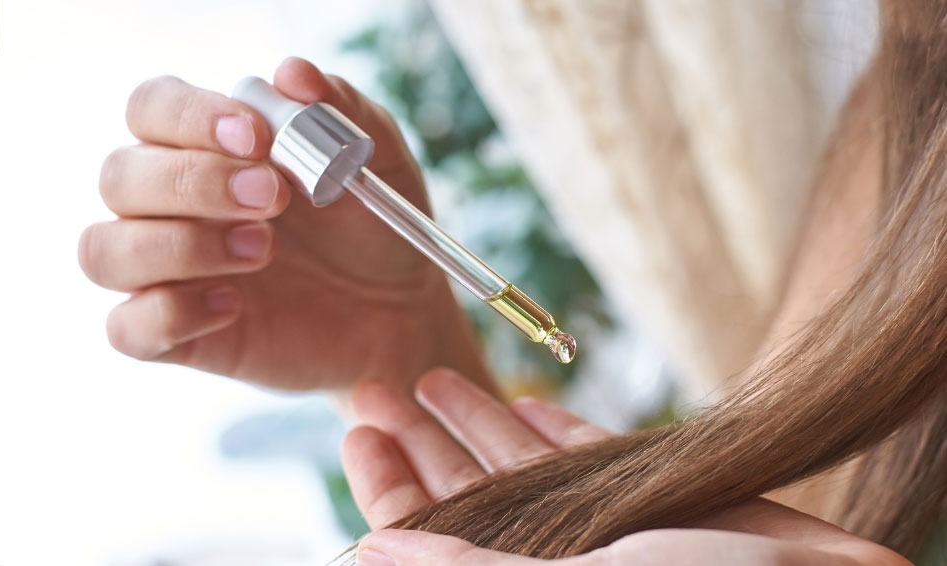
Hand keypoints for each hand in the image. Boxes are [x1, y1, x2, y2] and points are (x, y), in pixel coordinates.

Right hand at [79, 57, 489, 390]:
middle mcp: (174, 205)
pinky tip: (234, 306)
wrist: (400, 309)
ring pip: (105, 250)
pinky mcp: (178, 335)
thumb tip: (291, 74)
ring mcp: (169, 272)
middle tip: (274, 197)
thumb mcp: (376, 161)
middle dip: (193, 182)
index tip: (255, 137)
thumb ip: (339, 111)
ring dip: (179, 246)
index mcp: (208, 148)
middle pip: (119, 175)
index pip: (151, 109)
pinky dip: (170, 315)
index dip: (188, 117)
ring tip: (263, 249)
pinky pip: (126, 329)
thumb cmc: (374, 227)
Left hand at [342, 369, 910, 565]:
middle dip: (419, 442)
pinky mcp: (649, 492)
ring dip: (475, 420)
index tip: (355, 432)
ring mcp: (603, 523)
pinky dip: (552, 426)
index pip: (429, 538)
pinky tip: (523, 398)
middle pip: (465, 494)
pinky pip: (587, 455)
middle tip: (371, 387)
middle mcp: (557, 556)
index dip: (389, 487)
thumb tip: (370, 550)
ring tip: (429, 377)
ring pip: (518, 467)